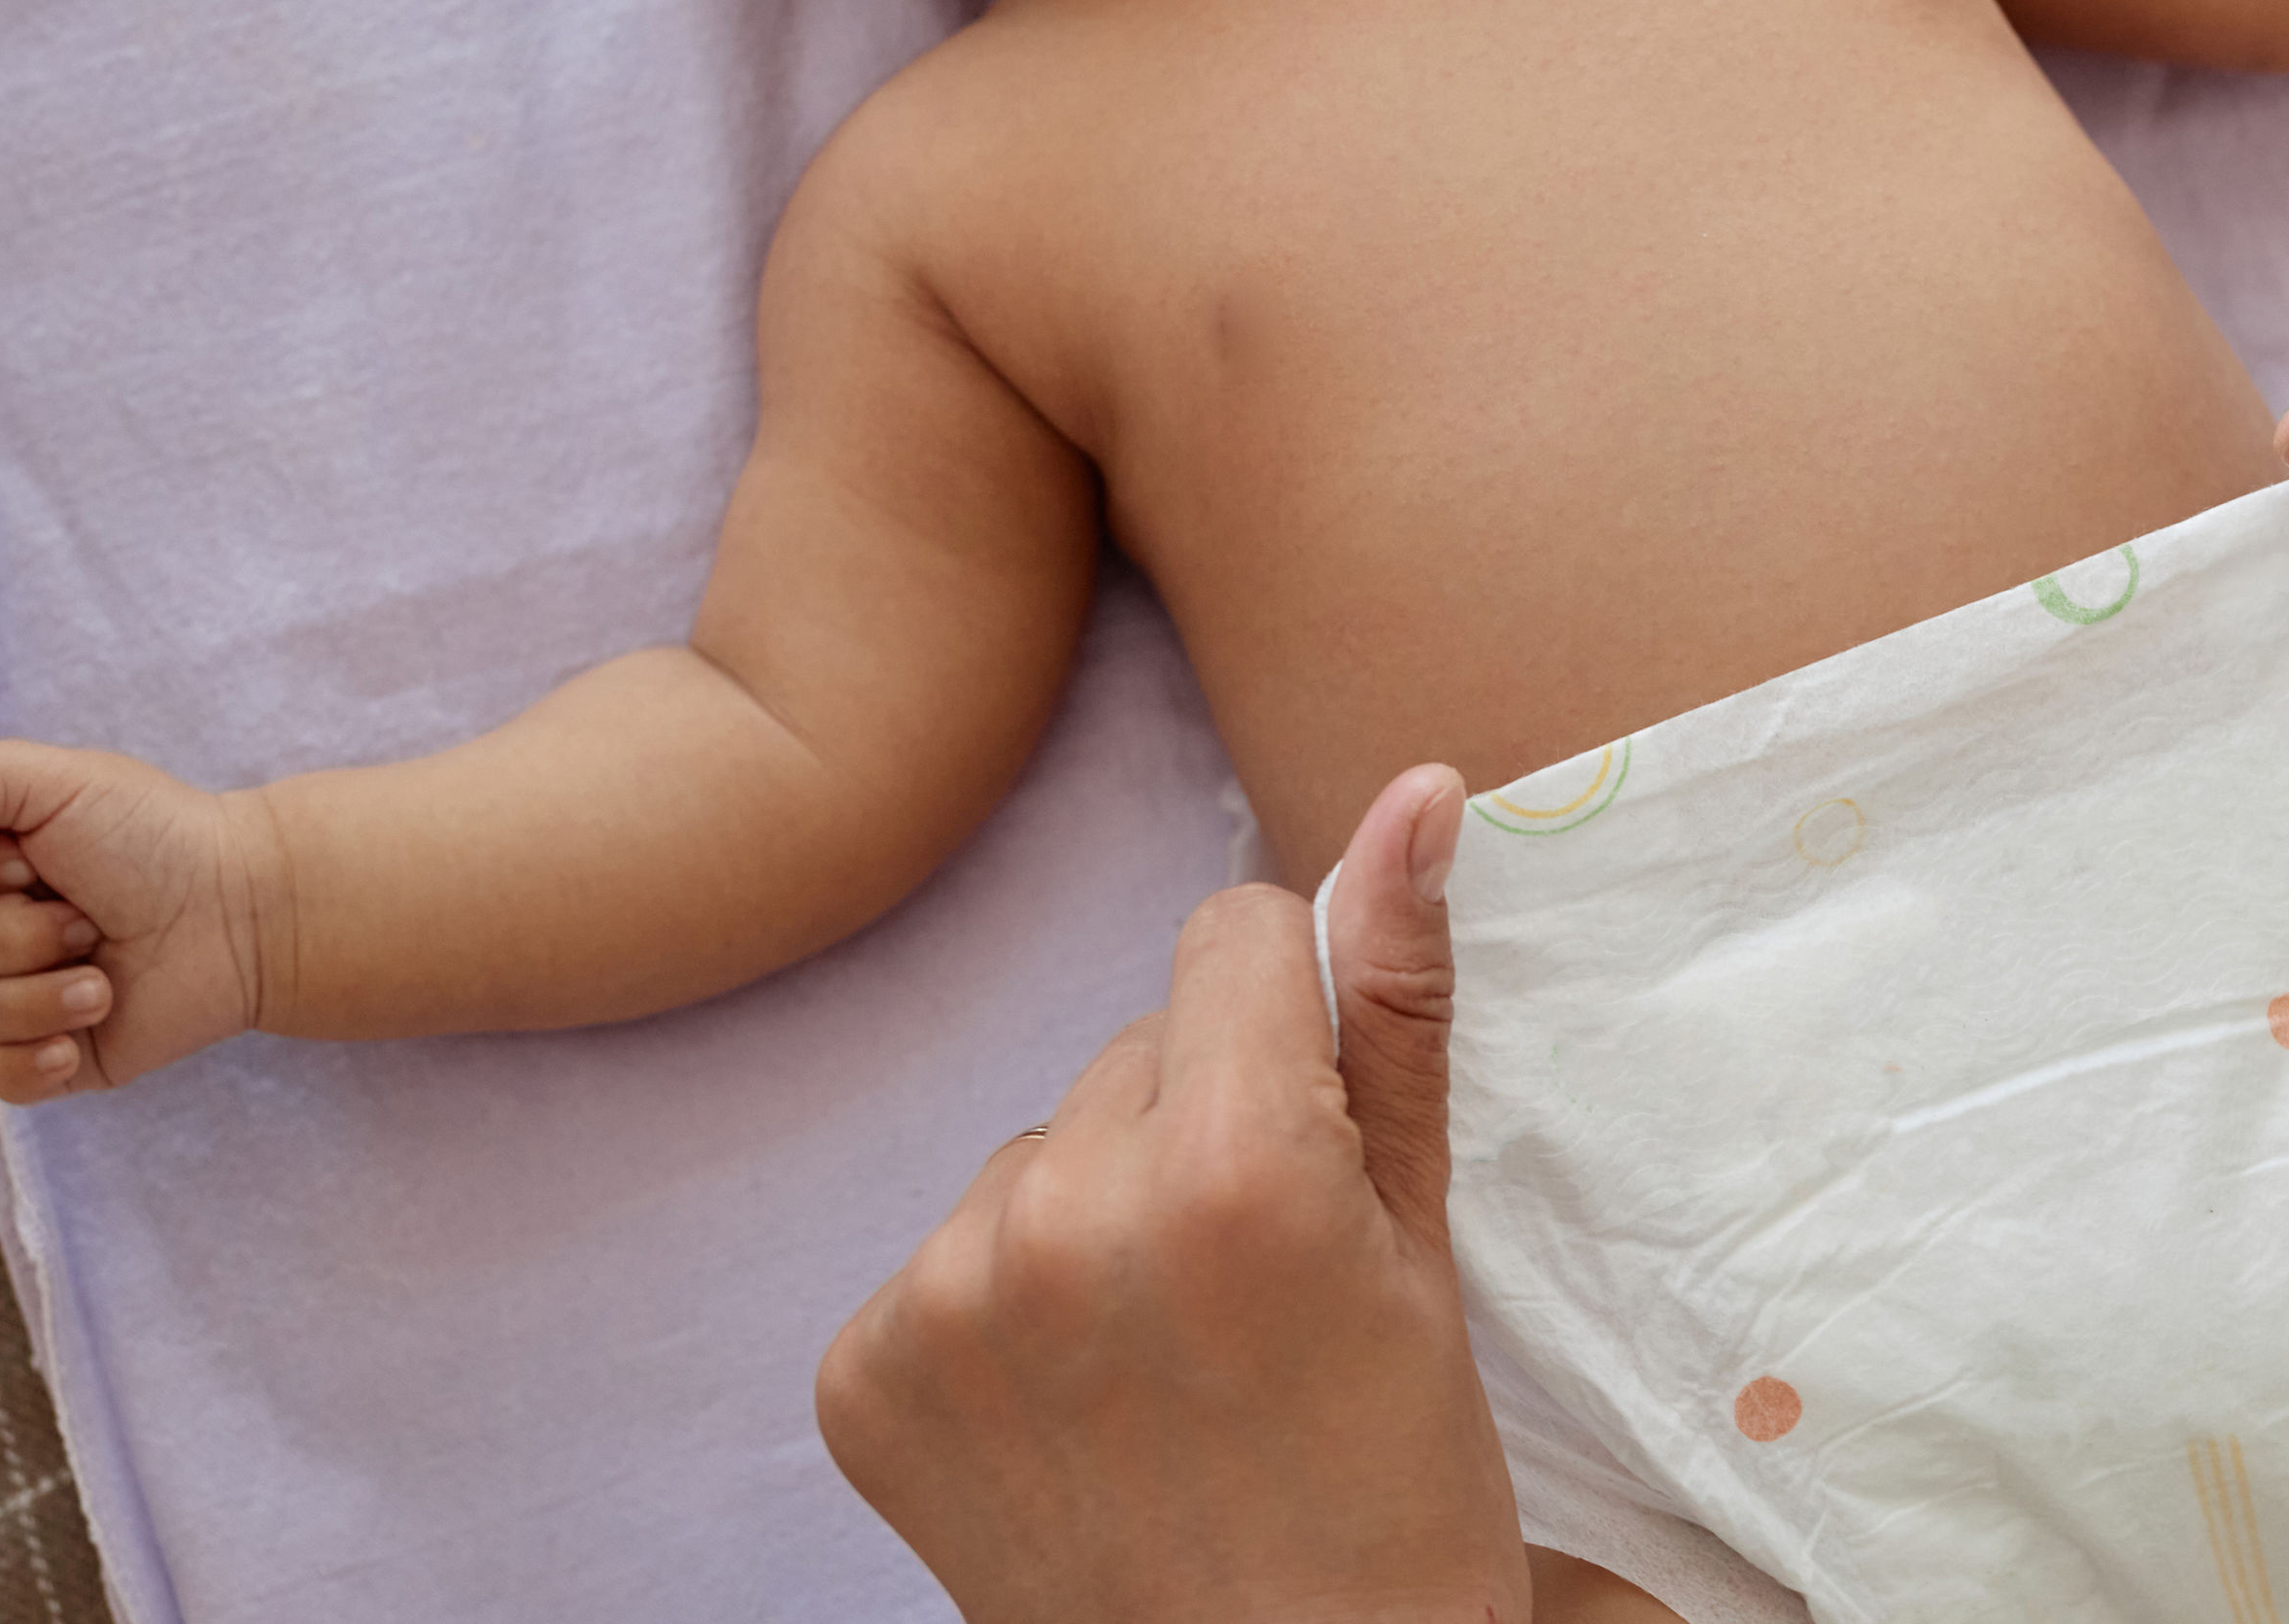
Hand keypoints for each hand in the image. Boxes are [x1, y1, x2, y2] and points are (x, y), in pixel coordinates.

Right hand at [0, 742, 276, 1103]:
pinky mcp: (64, 1052)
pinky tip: (75, 1043)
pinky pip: (1, 1078)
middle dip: (24, 932)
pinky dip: (30, 1063)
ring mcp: (32, 993)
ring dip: (43, 995)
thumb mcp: (66, 779)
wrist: (246, 912)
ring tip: (107, 981)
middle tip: (92, 918)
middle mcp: (6, 927)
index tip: (35, 861)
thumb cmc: (160, 837)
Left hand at [814, 765, 1532, 1623]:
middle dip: (1197, 1127)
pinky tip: (1075, 1407)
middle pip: (1131, 1049)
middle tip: (1255, 1287)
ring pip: (1038, 1150)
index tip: (1320, 1138)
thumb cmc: (1394, 1494)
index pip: (1228, 934)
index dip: (1292, 1021)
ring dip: (1094, 1217)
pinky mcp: (861, 1378)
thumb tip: (1415, 794)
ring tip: (1167, 1360)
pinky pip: (943, 1254)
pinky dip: (1002, 1314)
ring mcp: (944, 1304)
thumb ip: (1398, 1005)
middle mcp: (1064, 1216)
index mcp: (1231, 1166)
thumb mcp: (1427, 1246)